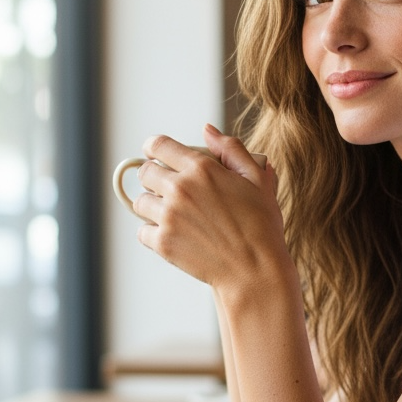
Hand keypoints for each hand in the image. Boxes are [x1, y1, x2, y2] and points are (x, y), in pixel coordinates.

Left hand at [134, 124, 292, 295]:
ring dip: (152, 206)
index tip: (153, 154)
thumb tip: (207, 130)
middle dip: (153, 177)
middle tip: (166, 188)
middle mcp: (180, 188)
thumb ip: (231, 149)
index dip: (153, 147)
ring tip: (172, 214)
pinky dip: (153, 233)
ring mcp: (169, 216)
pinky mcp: (163, 243)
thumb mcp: (257, 179)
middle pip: (145, 173)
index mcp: (202, 168)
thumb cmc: (261, 226)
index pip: (159, 145)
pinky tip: (172, 235)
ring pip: (140, 202)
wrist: (256, 270)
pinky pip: (142, 231)